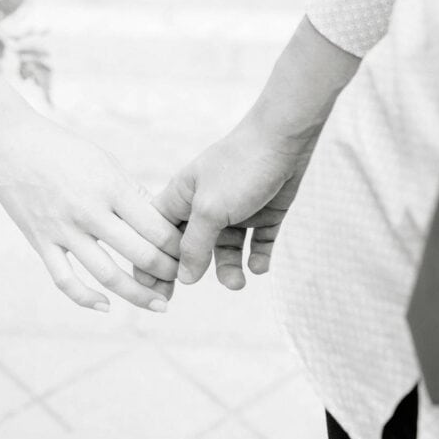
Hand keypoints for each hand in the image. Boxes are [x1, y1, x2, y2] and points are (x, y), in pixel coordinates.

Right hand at [0, 113, 181, 310]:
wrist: (10, 145)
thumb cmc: (64, 151)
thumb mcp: (106, 163)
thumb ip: (133, 194)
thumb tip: (162, 223)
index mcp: (111, 188)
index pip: (156, 227)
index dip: (179, 246)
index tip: (190, 253)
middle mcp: (89, 211)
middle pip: (140, 253)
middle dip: (167, 271)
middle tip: (181, 278)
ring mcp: (64, 230)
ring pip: (108, 274)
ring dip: (138, 294)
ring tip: (159, 304)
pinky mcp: (41, 242)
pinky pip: (66, 280)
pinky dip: (87, 298)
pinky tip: (106, 306)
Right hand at [138, 113, 314, 290]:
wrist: (285, 138)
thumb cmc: (240, 167)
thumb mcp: (209, 210)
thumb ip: (194, 246)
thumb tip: (184, 279)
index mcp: (182, 197)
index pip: (158, 234)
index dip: (153, 261)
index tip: (154, 290)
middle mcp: (205, 206)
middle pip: (190, 247)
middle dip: (188, 272)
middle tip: (177, 299)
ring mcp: (235, 210)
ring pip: (225, 250)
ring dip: (229, 269)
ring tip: (238, 283)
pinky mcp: (263, 213)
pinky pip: (256, 244)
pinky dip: (257, 258)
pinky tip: (259, 267)